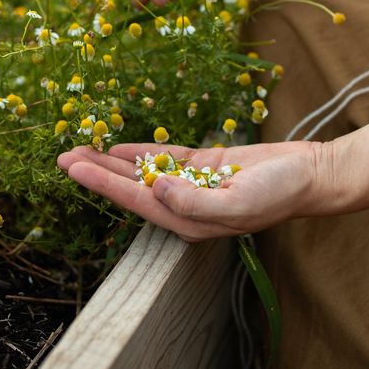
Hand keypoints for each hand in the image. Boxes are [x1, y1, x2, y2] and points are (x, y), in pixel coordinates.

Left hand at [57, 140, 324, 241]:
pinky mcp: (203, 165)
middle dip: (95, 172)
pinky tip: (118, 148)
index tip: (72, 167)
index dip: (101, 183)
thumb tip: (154, 188)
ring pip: (142, 171)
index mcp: (188, 220)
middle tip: (62, 156)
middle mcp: (184, 204)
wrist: (307, 174)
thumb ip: (194, 201)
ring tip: (81, 148)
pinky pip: (164, 158)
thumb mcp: (238, 202)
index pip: (134, 200)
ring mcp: (191, 184)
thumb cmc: (278, 193)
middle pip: (130, 186)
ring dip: (111, 161)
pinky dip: (140, 152)